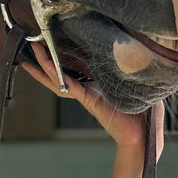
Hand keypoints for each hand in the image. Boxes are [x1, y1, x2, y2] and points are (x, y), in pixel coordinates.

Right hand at [20, 44, 164, 157]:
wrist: (143, 136)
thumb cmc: (144, 114)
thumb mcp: (140, 85)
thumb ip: (137, 70)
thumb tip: (144, 52)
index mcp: (99, 84)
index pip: (77, 65)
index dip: (64, 54)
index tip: (54, 41)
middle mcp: (89, 89)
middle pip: (61, 72)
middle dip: (46, 58)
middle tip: (32, 43)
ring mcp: (86, 95)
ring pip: (59, 78)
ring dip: (45, 65)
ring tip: (33, 51)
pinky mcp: (89, 100)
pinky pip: (69, 86)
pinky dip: (57, 75)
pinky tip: (46, 65)